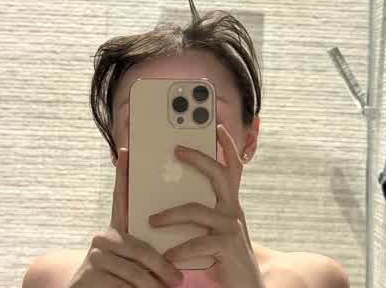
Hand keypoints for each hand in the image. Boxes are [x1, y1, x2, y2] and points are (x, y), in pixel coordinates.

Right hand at [67, 147, 183, 287]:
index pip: (120, 196)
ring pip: (135, 270)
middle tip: (177, 280)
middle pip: (141, 248)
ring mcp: (96, 253)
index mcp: (117, 229)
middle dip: (162, 267)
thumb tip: (175, 245)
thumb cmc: (120, 281)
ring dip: (153, 286)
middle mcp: (104, 236)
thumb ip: (147, 247)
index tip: (127, 151)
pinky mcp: (90, 272)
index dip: (123, 174)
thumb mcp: (135, 261)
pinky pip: (124, 284)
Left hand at [148, 124, 265, 287]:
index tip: (218, 127)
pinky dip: (180, 249)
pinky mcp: (227, 247)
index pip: (233, 168)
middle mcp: (233, 210)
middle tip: (177, 149)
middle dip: (199, 158)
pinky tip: (168, 256)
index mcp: (230, 204)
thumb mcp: (213, 231)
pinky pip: (198, 241)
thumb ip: (199, 213)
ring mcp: (232, 227)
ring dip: (172, 214)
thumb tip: (168, 197)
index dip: (228, 146)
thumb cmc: (223, 258)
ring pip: (198, 210)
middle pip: (219, 174)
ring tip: (152, 220)